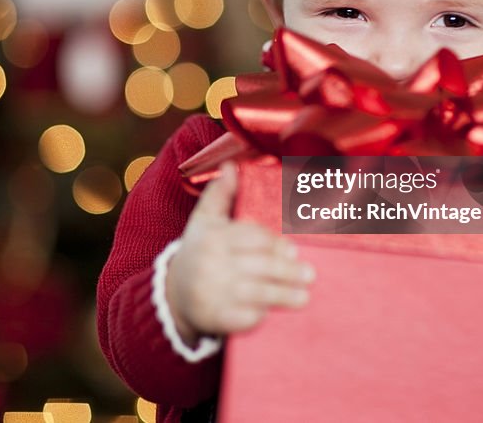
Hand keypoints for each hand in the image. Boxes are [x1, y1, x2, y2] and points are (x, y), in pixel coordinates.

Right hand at [165, 162, 315, 343]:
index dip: (275, 244)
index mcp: (212, 237)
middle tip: (309, 274)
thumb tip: (231, 164)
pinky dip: (261, 316)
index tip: (293, 249)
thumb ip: (220, 193)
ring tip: (304, 296)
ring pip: (256, 293)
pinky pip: (244, 317)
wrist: (173, 294)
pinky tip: (274, 313)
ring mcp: (212, 293)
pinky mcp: (215, 318)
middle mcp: (211, 264)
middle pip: (258, 266)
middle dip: (287, 271)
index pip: (251, 238)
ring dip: (283, 295)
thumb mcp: (204, 220)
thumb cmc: (198, 251)